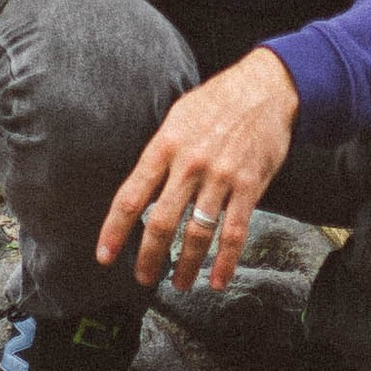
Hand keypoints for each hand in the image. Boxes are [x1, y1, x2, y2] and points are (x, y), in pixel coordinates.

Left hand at [97, 49, 297, 295]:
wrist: (264, 87)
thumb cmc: (217, 101)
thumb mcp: (177, 117)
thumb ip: (160, 153)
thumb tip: (142, 188)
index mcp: (165, 145)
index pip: (131, 196)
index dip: (114, 230)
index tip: (105, 256)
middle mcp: (189, 164)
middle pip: (161, 222)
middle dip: (149, 257)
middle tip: (144, 277)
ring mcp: (221, 176)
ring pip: (197, 233)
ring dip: (186, 265)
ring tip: (180, 282)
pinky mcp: (249, 186)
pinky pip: (235, 232)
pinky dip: (226, 261)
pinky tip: (217, 279)